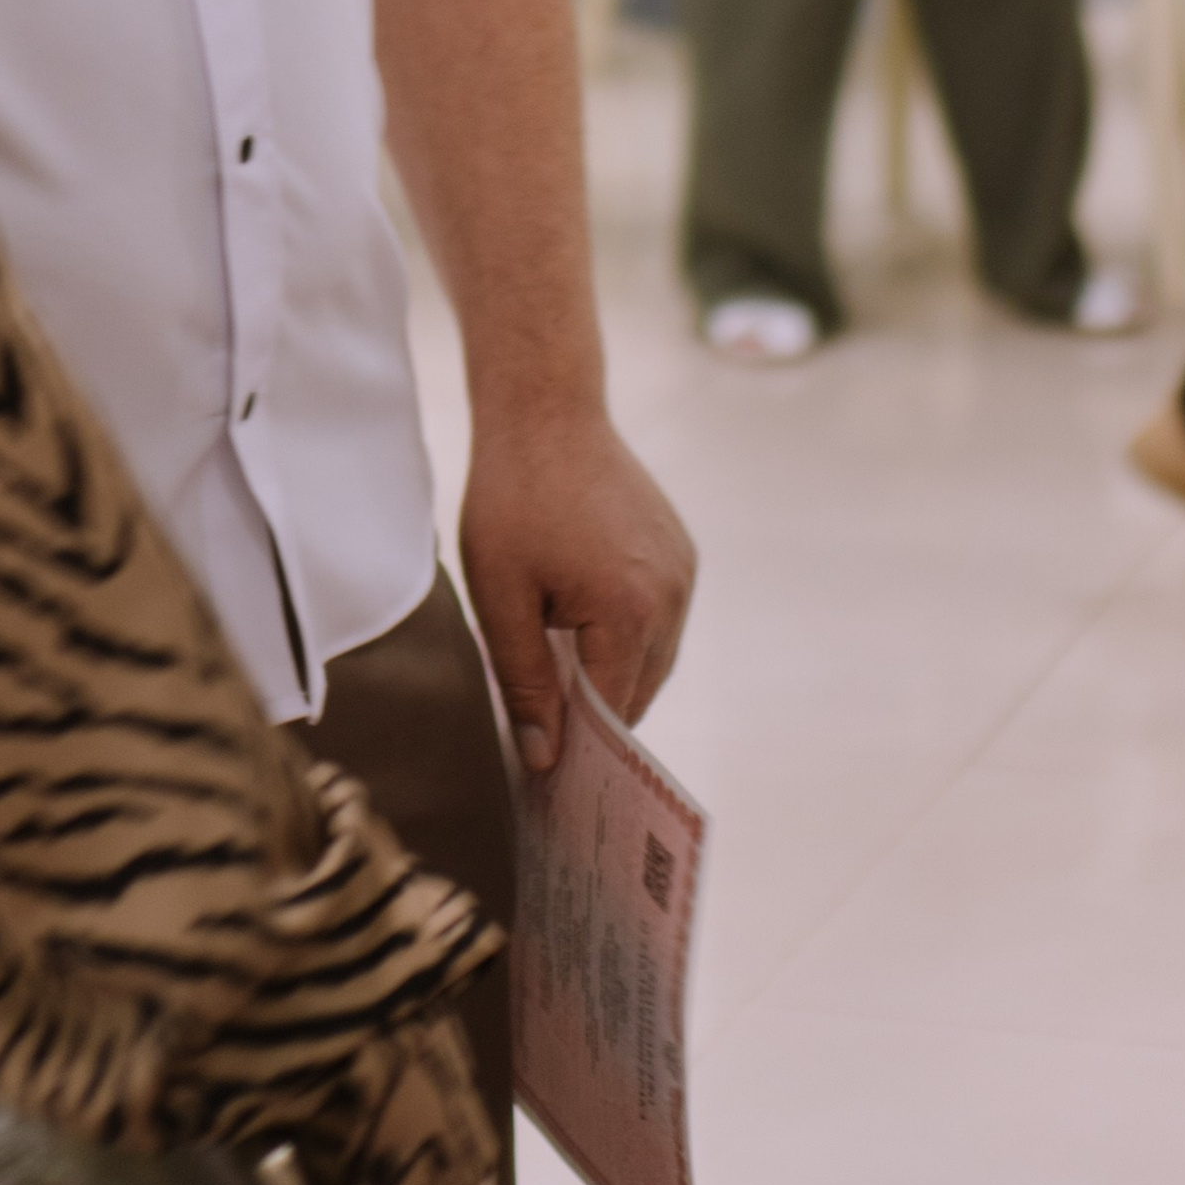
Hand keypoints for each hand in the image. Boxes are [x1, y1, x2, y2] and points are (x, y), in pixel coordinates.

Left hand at [459, 407, 694, 769]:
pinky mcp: (681, 551)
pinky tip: (580, 623)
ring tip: (557, 674)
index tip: (546, 773)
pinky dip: (626, 636)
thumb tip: (544, 759)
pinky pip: (659, 620)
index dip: (579, 748)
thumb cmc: (513, 499)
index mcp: (630, 612)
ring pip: (652, 660)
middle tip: (543, 731)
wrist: (546, 410)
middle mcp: (672, 596)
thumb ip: (524, 683)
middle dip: (594, 715)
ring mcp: (684, 571)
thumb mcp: (501, 597)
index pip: (613, 715)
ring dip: (611, 673)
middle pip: (637, 693)